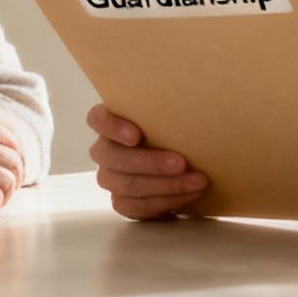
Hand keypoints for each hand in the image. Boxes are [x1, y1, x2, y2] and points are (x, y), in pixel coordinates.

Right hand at [87, 103, 207, 219]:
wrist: (185, 165)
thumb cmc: (176, 131)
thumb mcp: (174, 115)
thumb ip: (173, 105)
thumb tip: (199, 89)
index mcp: (111, 122)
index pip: (98, 119)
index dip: (113, 127)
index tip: (137, 135)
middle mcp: (104, 150)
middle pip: (113, 157)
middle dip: (150, 162)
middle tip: (182, 163)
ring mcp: (110, 178)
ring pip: (126, 185)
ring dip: (165, 185)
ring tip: (197, 182)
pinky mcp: (121, 202)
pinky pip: (135, 207)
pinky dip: (165, 202)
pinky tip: (189, 195)